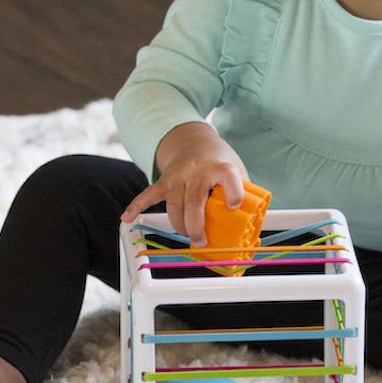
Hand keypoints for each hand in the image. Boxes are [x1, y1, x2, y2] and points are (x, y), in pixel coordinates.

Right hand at [119, 122, 248, 245]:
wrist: (195, 141)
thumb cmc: (219, 161)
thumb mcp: (237, 170)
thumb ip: (244, 194)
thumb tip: (253, 228)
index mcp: (221, 167)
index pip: (229, 177)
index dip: (233, 191)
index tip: (234, 206)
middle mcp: (198, 171)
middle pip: (194, 202)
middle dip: (196, 226)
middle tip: (201, 241)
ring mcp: (178, 176)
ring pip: (174, 206)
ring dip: (180, 226)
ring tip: (189, 236)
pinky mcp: (164, 181)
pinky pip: (148, 195)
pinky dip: (137, 207)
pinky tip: (128, 218)